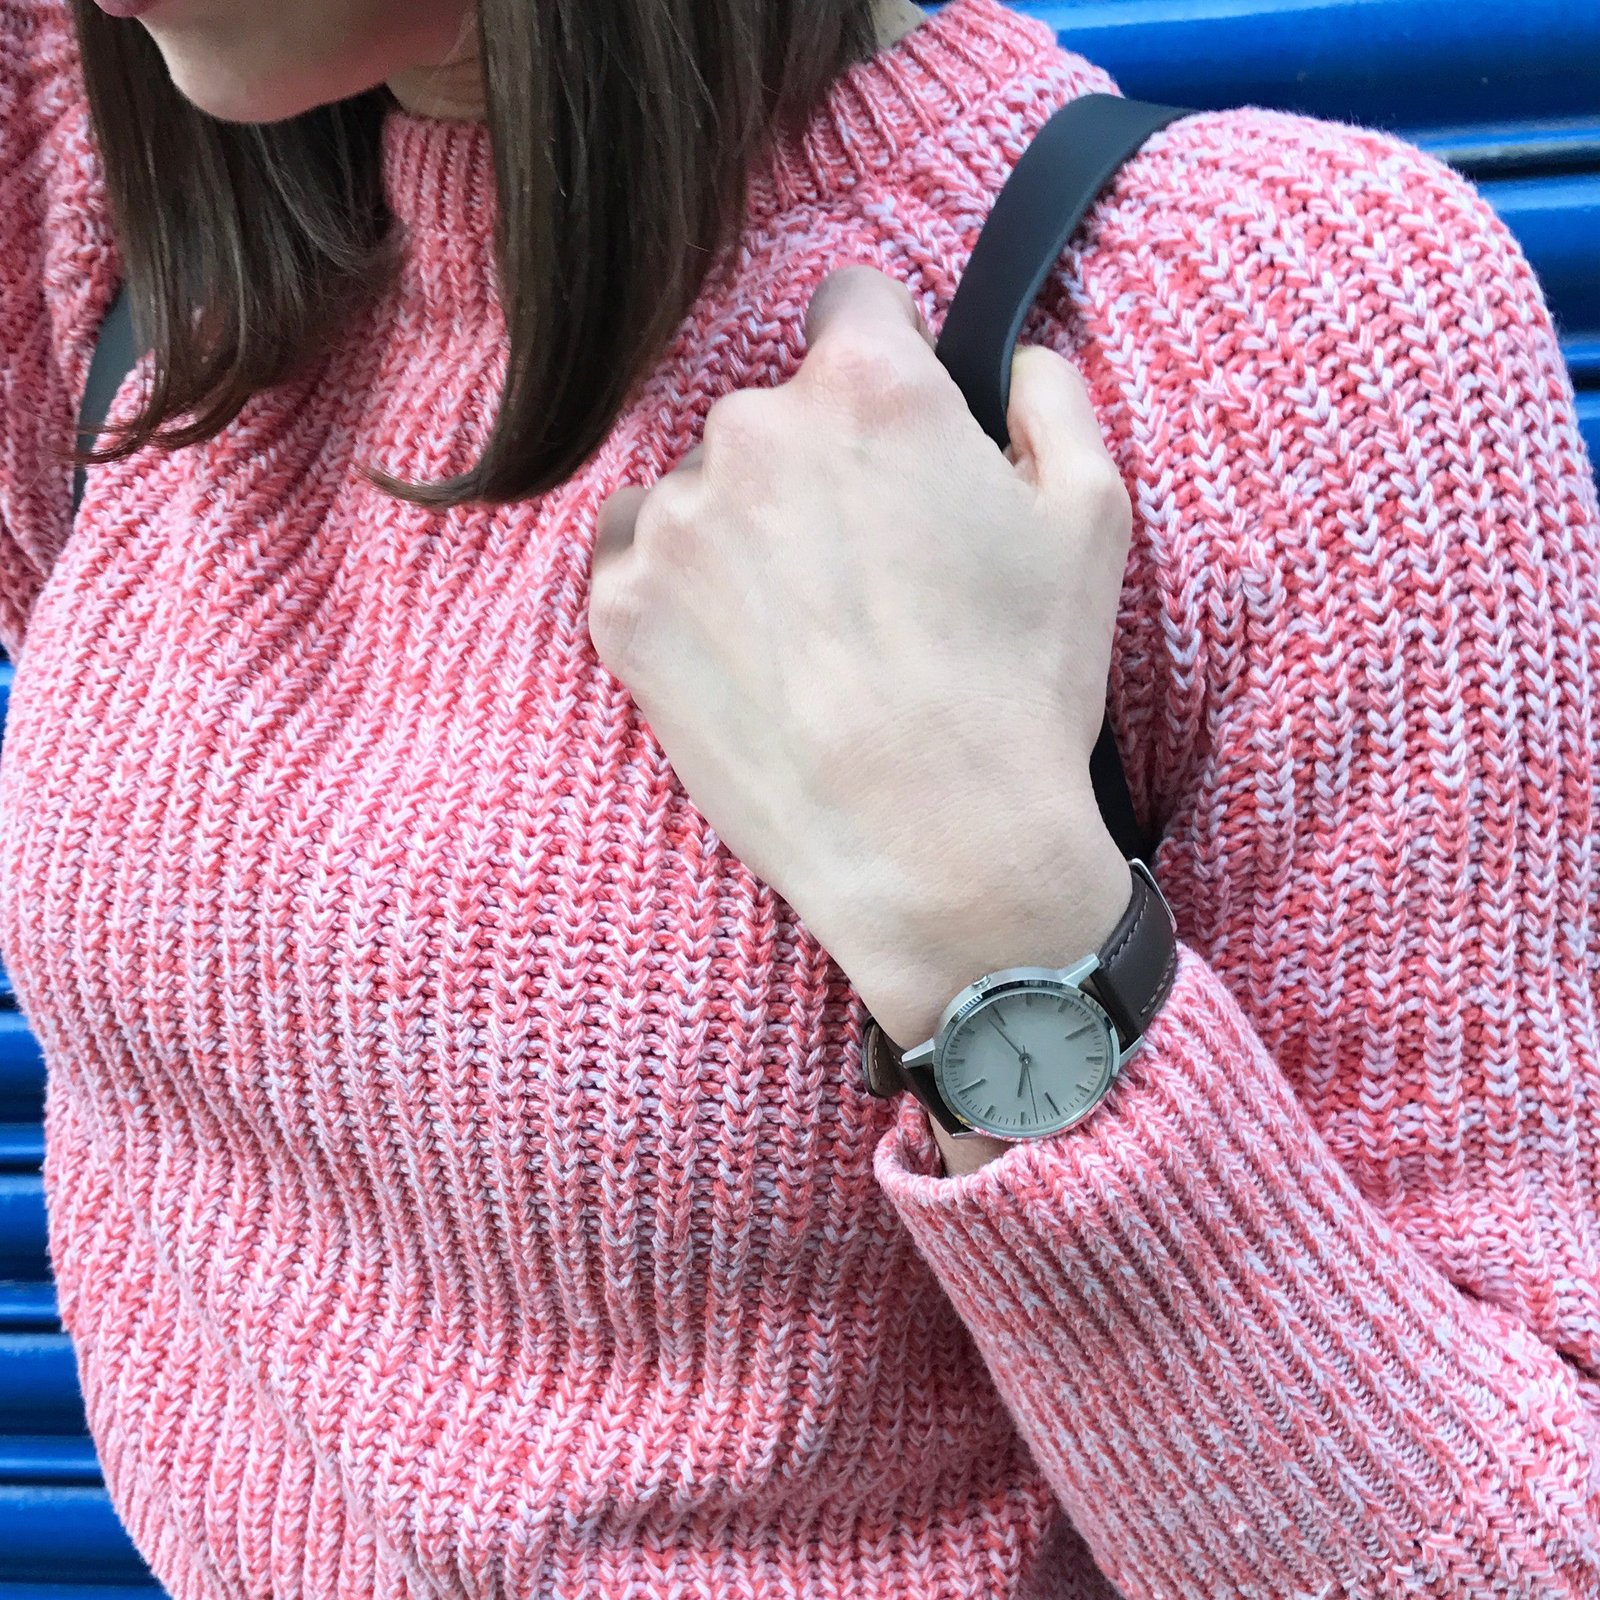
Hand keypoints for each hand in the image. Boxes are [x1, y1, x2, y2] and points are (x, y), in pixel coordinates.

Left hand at [587, 264, 1133, 1046]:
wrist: (935, 850)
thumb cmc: (1022, 689)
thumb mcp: (1090, 523)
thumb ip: (1052, 399)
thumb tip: (1016, 357)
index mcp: (870, 387)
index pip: (850, 303)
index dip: (882, 359)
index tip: (890, 428)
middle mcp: (754, 429)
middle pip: (772, 411)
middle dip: (812, 465)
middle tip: (860, 570)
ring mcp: (675, 521)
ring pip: (699, 488)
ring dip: (738, 531)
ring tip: (801, 634)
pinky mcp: (621, 609)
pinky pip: (631, 555)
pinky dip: (672, 586)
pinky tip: (738, 652)